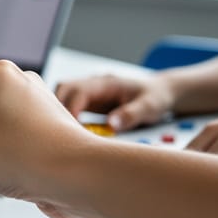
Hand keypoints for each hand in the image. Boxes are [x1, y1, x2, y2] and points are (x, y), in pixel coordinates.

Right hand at [55, 74, 173, 130]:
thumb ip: (131, 114)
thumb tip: (111, 125)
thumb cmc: (155, 97)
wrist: (160, 92)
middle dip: (57, 108)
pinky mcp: (89, 102)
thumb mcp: (149, 107)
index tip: (72, 128)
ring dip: (60, 112)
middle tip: (65, 132)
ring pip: (63, 96)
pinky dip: (66, 117)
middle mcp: (94, 85)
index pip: (78, 91)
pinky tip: (74, 132)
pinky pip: (69, 106)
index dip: (71, 109)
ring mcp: (90, 93)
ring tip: (68, 134)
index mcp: (106, 83)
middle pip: (63, 89)